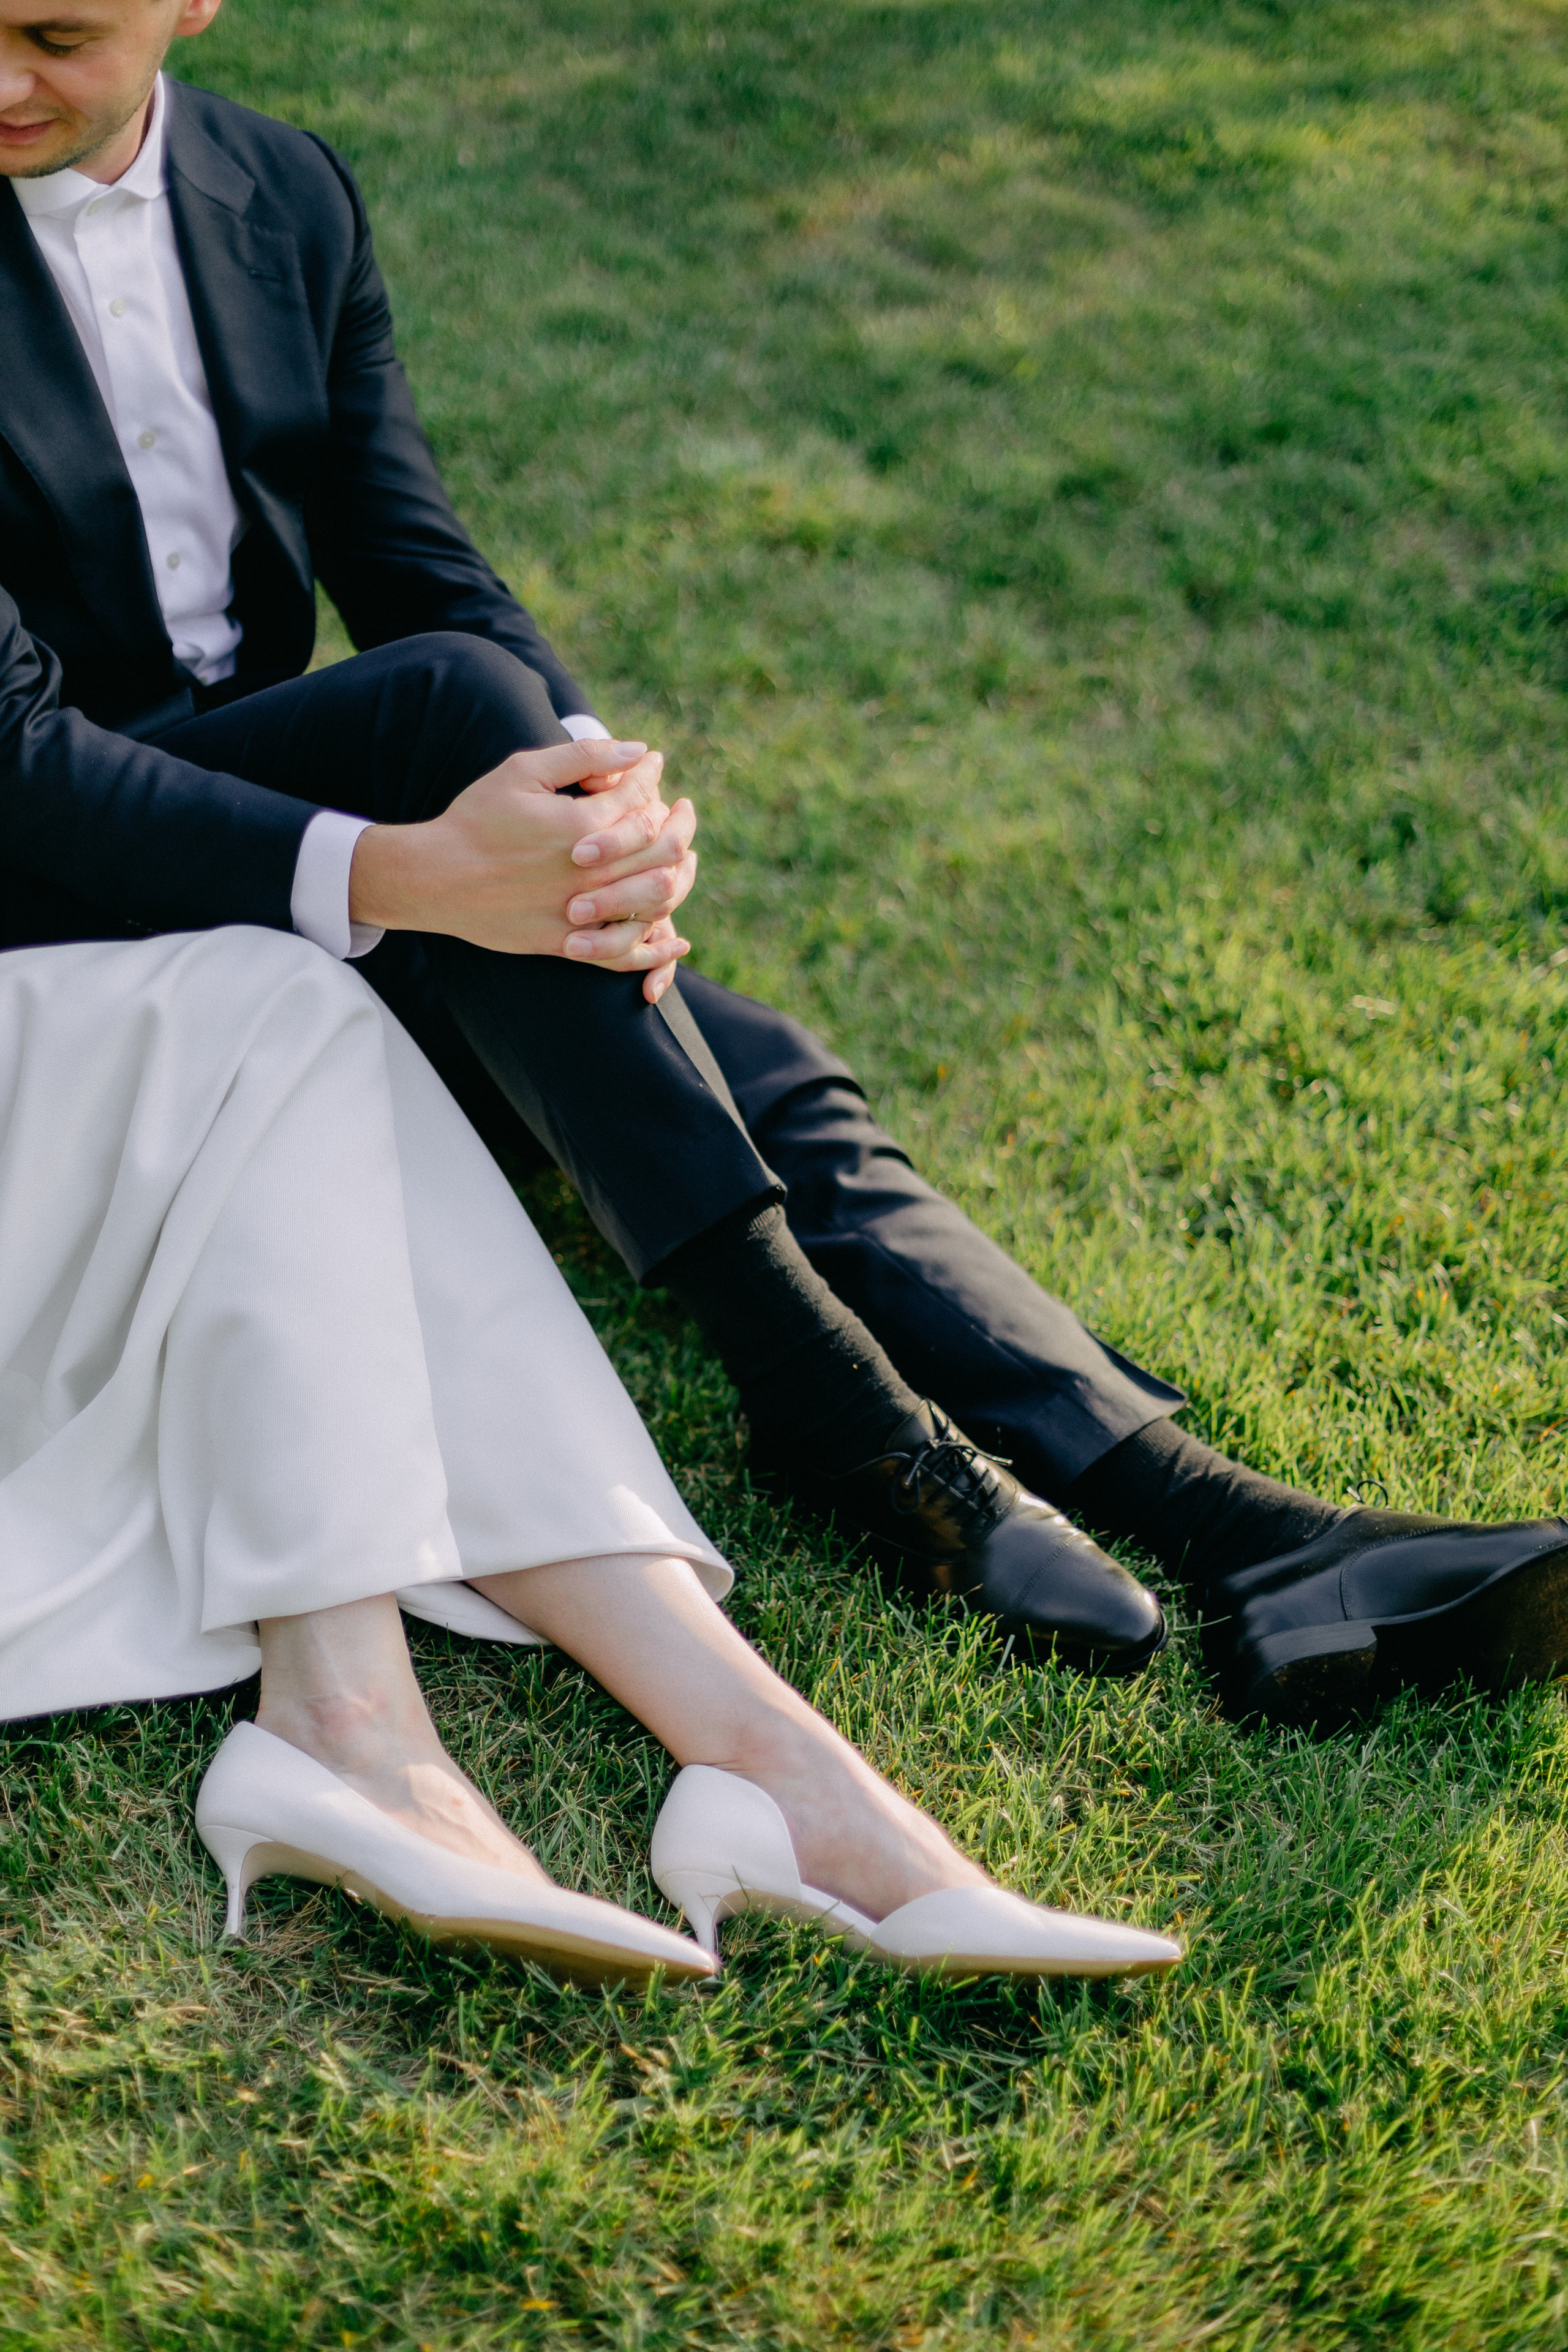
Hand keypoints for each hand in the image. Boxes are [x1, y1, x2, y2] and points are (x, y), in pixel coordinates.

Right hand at [348, 738, 695, 1001]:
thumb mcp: (523, 772)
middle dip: (680, 821)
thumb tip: (637, 749)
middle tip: (683, 808)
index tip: (654, 763)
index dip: (651, 775)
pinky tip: (676, 938)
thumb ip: (583, 756)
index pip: (641, 797)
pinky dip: (656, 950)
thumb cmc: (476, 819)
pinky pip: (625, 953)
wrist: (435, 877)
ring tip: (683, 859)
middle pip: (663, 848)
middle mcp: (589, 873)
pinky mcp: (567, 944)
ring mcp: (581, 913)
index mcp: (582, 826)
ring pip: (655, 900)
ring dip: (679, 877)